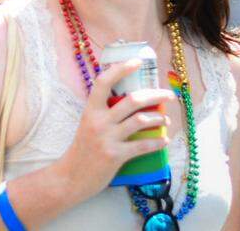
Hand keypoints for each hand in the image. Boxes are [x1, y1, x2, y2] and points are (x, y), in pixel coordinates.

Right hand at [57, 60, 175, 199]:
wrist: (70, 176)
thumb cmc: (83, 149)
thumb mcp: (88, 124)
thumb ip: (104, 113)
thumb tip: (131, 102)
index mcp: (90, 110)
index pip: (104, 82)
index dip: (121, 69)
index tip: (137, 62)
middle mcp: (98, 121)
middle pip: (133, 100)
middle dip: (156, 95)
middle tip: (169, 95)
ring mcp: (107, 138)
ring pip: (141, 120)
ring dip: (159, 118)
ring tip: (166, 119)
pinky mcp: (115, 156)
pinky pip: (143, 146)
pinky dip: (158, 142)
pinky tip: (164, 140)